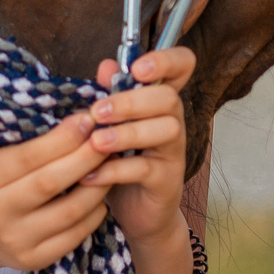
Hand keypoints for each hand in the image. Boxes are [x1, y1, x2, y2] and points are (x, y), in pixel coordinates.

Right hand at [0, 112, 109, 272]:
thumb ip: (23, 140)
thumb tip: (75, 117)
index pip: (28, 157)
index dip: (62, 138)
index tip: (87, 119)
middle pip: (51, 183)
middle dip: (86, 157)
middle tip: (108, 138)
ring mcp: (15, 240)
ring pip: (69, 211)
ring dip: (98, 185)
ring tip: (112, 163)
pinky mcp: (33, 260)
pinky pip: (74, 235)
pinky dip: (94, 213)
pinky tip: (102, 195)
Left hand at [80, 45, 193, 246]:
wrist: (134, 214)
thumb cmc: (121, 161)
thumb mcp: (111, 126)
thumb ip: (109, 96)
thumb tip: (106, 65)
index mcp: (159, 101)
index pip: (182, 65)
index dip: (167, 60)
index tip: (138, 68)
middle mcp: (173, 121)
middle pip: (168, 97)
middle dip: (131, 101)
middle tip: (98, 113)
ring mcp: (173, 151)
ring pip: (165, 130)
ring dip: (127, 133)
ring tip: (95, 143)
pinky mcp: (167, 180)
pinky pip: (146, 169)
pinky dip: (115, 170)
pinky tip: (91, 174)